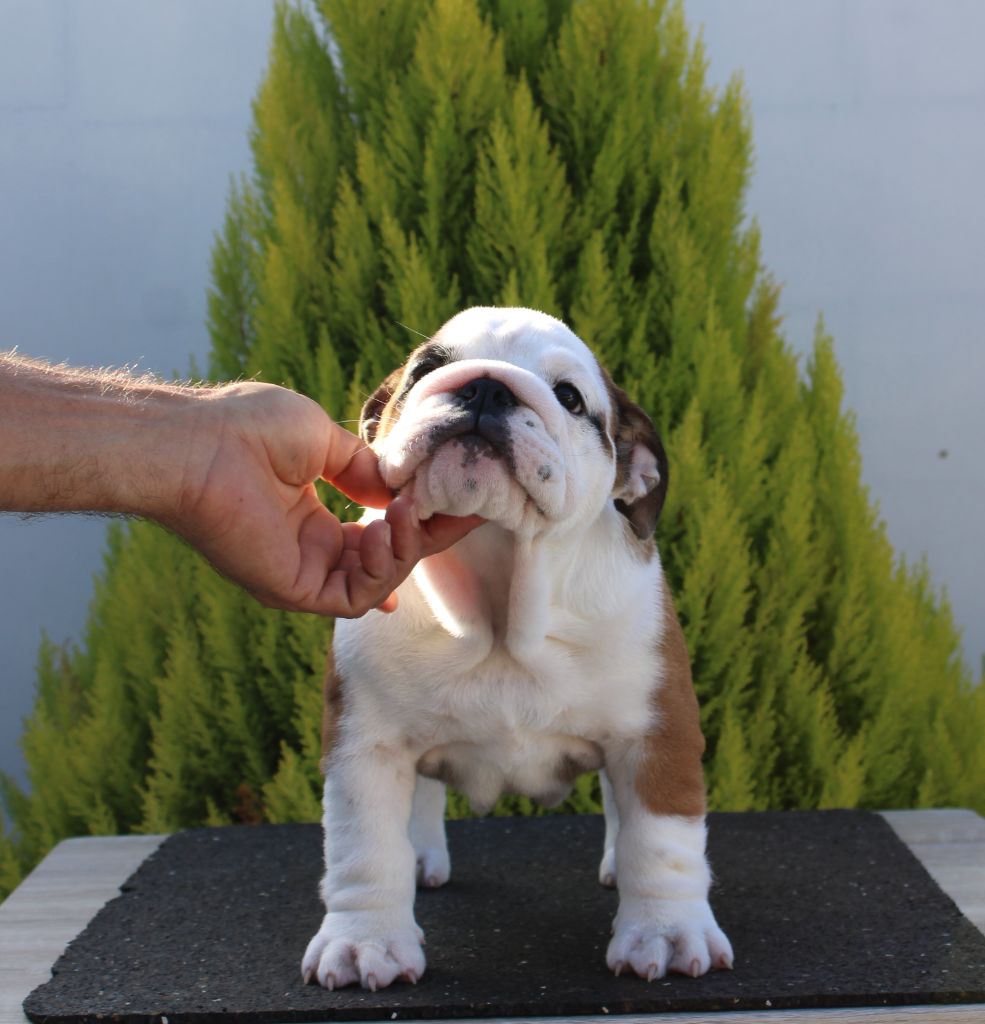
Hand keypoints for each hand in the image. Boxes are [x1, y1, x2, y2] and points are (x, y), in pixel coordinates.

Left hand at [166, 381, 481, 615]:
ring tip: (410, 513)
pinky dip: (382, 570)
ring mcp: (303, 572)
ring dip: (406, 548)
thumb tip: (397, 488)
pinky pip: (355, 596)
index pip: (380, 531)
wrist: (202, 442)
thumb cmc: (248, 428)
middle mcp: (310, 551)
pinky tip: (387, 530)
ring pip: (378, 581)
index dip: (422, 521)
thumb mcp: (323, 440)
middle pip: (388, 558)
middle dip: (428, 536)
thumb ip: (364, 469)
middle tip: (465, 509)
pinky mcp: (295, 590)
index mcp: (312, 519)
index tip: (463, 505)